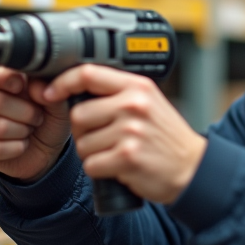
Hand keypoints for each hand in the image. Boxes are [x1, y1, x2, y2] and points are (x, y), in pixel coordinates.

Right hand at [0, 66, 71, 181]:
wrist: (44, 150)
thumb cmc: (47, 120)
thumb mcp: (56, 105)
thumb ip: (48, 90)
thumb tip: (34, 86)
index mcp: (0, 78)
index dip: (9, 79)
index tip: (22, 87)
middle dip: (26, 113)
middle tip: (37, 118)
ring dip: (22, 132)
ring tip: (28, 131)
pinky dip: (15, 148)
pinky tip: (20, 145)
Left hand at [43, 65, 206, 203]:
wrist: (193, 168)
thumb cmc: (166, 138)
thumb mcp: (148, 103)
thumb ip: (117, 93)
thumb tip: (74, 90)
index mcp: (137, 86)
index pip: (88, 74)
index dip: (63, 82)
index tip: (51, 92)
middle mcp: (133, 105)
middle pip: (78, 114)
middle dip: (83, 132)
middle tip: (105, 139)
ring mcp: (131, 131)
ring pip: (83, 143)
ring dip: (92, 154)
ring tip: (116, 153)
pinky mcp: (128, 158)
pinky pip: (92, 164)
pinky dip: (100, 171)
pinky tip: (118, 168)